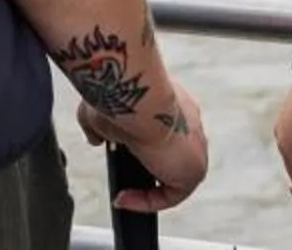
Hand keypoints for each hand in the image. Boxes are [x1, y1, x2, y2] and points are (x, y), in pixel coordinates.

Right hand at [76, 81, 207, 210]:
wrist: (138, 94)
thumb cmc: (123, 91)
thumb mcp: (102, 106)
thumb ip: (99, 123)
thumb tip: (95, 138)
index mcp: (174, 102)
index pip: (163, 130)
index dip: (139, 146)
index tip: (118, 149)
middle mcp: (190, 123)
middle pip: (168, 155)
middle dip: (142, 165)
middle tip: (121, 170)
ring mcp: (196, 147)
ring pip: (171, 176)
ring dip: (145, 185)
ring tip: (121, 190)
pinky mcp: (194, 171)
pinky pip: (170, 195)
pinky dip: (146, 200)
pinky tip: (124, 198)